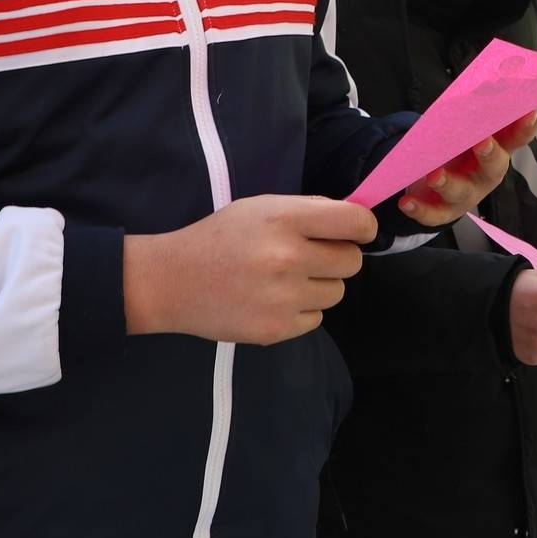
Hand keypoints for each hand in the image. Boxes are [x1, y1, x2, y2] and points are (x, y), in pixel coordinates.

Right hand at [125, 195, 376, 344]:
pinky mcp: (276, 330)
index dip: (363, 228)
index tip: (355, 232)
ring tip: (285, 279)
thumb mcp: (262, 207)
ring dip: (319, 285)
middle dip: (337, 257)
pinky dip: (301, 310)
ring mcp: (283, 298)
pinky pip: (316, 318)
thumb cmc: (221, 238)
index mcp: (285, 219)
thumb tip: (356, 220)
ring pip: (337, 292)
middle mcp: (288, 258)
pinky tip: (273, 300)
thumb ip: (309, 210)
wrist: (173, 282)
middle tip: (309, 256)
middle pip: (352, 262)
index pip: (355, 222)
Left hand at [398, 111, 536, 226]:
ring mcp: (466, 195)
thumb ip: (476, 110)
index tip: (529, 112)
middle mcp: (486, 174)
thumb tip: (485, 81)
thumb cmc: (457, 149)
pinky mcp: (443, 211)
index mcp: (497, 149)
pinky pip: (433, 214)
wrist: (435, 183)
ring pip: (461, 191)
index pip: (517, 137)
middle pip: (494, 167)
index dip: (525, 127)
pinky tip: (406, 202)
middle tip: (482, 141)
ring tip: (434, 174)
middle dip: (490, 154)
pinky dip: (419, 209)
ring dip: (448, 182)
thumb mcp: (468, 129)